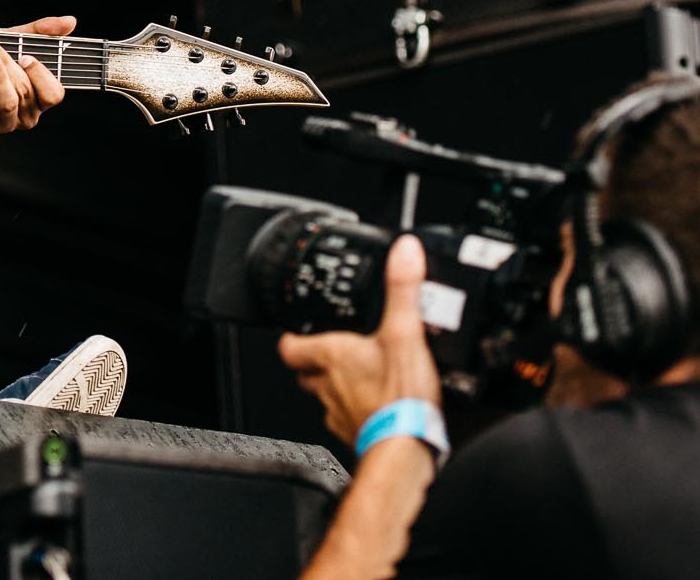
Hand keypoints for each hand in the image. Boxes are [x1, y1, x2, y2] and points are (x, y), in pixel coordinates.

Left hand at [0, 15, 75, 133]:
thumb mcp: (17, 39)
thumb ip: (43, 31)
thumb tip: (71, 21)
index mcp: (40, 98)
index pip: (54, 94)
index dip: (42, 76)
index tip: (26, 56)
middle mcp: (26, 115)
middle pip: (26, 92)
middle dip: (8, 65)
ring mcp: (4, 124)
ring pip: (9, 101)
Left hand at [279, 236, 442, 448]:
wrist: (408, 448)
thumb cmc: (400, 396)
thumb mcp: (405, 330)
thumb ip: (402, 289)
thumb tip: (404, 251)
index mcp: (333, 356)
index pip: (291, 346)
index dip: (291, 339)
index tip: (295, 333)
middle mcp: (329, 386)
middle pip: (305, 373)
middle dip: (313, 362)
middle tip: (328, 352)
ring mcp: (340, 413)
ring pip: (324, 398)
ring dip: (334, 387)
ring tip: (355, 377)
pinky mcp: (356, 435)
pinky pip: (346, 421)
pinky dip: (356, 412)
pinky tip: (375, 408)